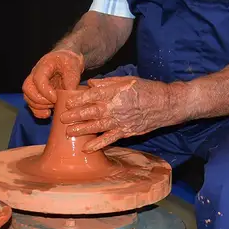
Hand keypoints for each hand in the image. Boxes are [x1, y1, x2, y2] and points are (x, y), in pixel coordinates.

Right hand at [22, 50, 84, 118]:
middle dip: (39, 100)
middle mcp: (35, 74)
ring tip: (51, 110)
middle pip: (28, 88)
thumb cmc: (68, 61)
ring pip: (28, 97)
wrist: (66, 60)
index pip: (38, 79)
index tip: (55, 98)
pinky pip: (32, 103)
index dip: (45, 91)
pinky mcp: (37, 92)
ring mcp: (34, 83)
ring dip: (38, 107)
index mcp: (44, 65)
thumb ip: (71, 80)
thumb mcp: (74, 66)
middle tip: (53, 103)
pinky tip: (48, 114)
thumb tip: (68, 96)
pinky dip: (37, 111)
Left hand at [59, 76, 187, 151]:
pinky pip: (109, 139)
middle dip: (74, 115)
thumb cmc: (147, 90)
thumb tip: (90, 84)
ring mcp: (121, 121)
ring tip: (68, 132)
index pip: (92, 95)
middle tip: (61, 118)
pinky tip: (86, 148)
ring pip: (96, 126)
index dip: (78, 99)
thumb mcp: (127, 80)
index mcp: (115, 92)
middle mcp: (116, 106)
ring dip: (81, 130)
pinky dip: (97, 144)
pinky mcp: (126, 132)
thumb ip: (108, 82)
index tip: (67, 102)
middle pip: (90, 111)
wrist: (167, 104)